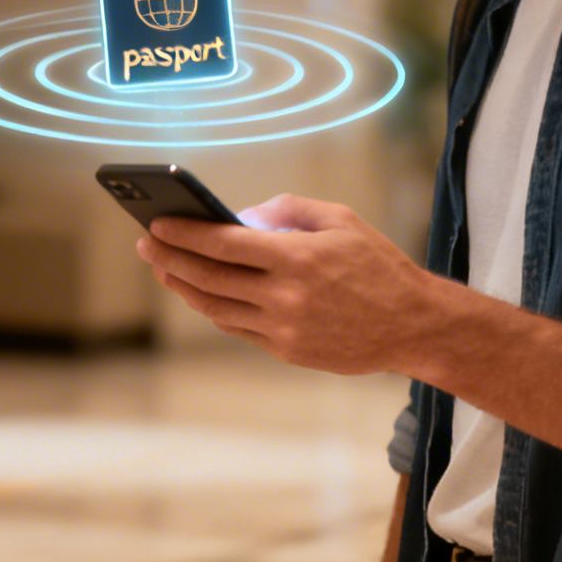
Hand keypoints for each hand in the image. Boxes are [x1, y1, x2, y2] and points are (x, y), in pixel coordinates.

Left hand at [136, 194, 433, 375]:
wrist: (414, 325)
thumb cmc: (378, 265)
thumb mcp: (341, 220)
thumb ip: (289, 210)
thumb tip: (242, 216)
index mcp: (297, 257)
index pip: (223, 243)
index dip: (183, 233)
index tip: (156, 223)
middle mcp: (285, 296)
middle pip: (210, 277)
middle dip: (170, 259)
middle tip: (147, 245)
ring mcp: (284, 329)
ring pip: (217, 307)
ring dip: (185, 287)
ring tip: (165, 269)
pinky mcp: (288, 352)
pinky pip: (238, 328)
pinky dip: (215, 309)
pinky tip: (201, 294)